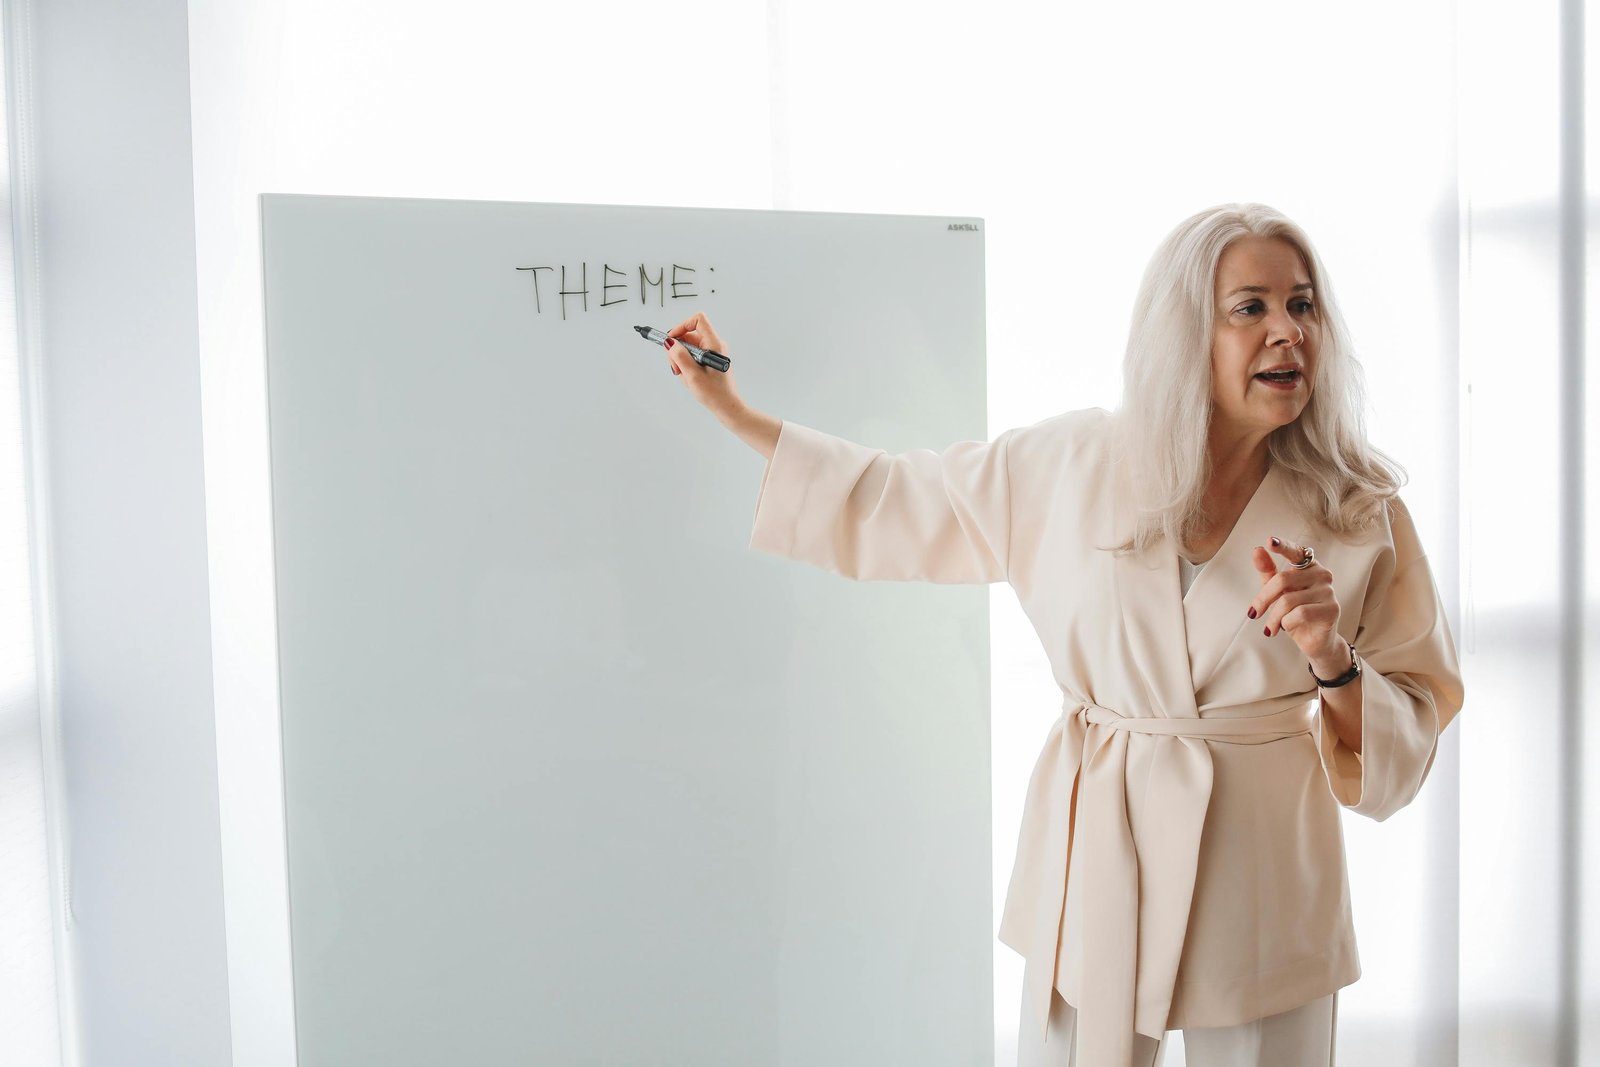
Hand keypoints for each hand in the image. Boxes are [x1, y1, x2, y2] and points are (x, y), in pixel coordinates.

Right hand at [664, 311, 743, 419]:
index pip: (698, 320)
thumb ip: (679, 356)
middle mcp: (714, 345)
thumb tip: (669, 342)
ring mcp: (712, 353)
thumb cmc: (715, 394)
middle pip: (689, 335)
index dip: (682, 326)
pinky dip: (686, 366)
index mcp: (714, 344)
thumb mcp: (692, 375)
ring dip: (681, 360)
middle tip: (676, 366)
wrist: (727, 407)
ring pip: (688, 347)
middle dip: (678, 349)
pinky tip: (688, 378)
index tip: (671, 340)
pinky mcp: (709, 360)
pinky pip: (692, 356)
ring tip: (684, 376)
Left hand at [1247, 536, 1345, 669]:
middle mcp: (1322, 574)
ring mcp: (1329, 591)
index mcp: (1308, 566)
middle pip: (1282, 580)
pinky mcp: (1332, 609)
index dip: (1283, 546)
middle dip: (1263, 599)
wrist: (1314, 641)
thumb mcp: (1277, 593)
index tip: (1269, 541)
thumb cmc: (1294, 614)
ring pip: (1288, 600)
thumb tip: (1257, 550)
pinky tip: (1287, 628)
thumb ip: (1268, 572)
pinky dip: (1286, 623)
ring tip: (1270, 628)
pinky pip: (1299, 613)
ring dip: (1273, 617)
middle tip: (1253, 614)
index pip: (1295, 552)